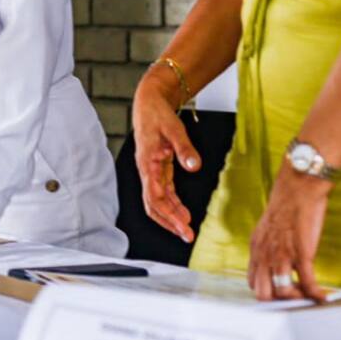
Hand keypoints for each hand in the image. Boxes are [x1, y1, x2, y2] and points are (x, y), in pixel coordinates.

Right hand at [132, 71, 201, 241]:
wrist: (149, 103)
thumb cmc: (158, 114)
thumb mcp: (174, 128)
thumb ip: (184, 149)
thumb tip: (194, 167)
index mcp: (147, 163)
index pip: (154, 196)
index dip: (168, 214)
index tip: (183, 226)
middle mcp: (146, 171)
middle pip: (153, 204)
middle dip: (169, 222)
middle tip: (187, 236)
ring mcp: (151, 171)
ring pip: (157, 201)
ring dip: (170, 216)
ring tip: (186, 230)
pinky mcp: (157, 170)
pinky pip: (163, 192)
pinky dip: (173, 205)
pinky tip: (184, 213)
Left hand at [247, 167, 330, 301]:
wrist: (298, 188)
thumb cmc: (287, 207)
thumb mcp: (268, 228)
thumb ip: (268, 246)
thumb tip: (276, 262)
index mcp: (256, 248)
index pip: (252, 282)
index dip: (267, 291)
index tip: (281, 290)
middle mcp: (265, 254)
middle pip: (263, 293)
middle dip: (279, 300)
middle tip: (294, 294)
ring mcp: (283, 255)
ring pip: (283, 292)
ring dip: (298, 299)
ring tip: (308, 294)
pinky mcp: (302, 253)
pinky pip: (308, 283)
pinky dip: (316, 294)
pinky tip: (324, 296)